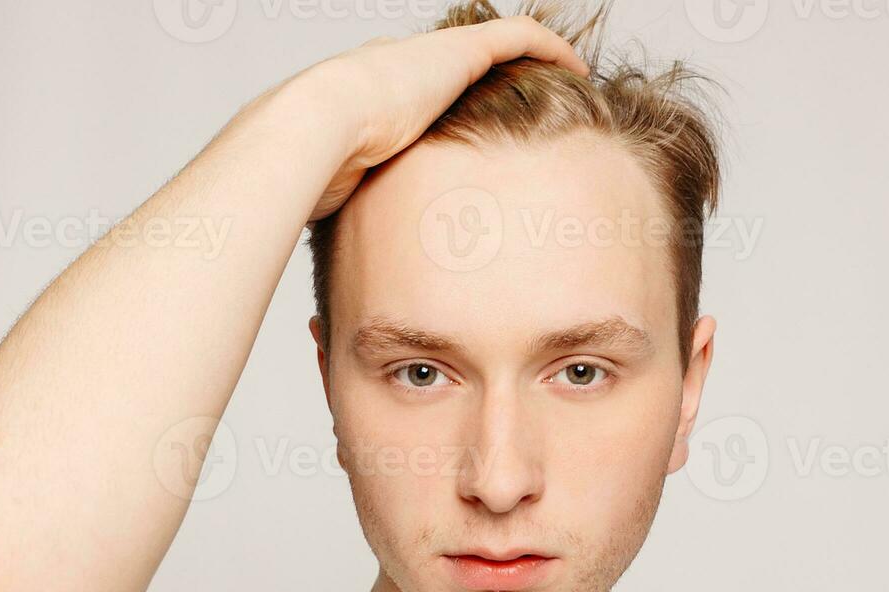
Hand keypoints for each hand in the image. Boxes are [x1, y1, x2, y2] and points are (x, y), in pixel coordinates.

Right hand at [283, 16, 591, 221]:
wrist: (313, 130)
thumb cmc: (313, 167)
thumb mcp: (333, 190)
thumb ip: (348, 211)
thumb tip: (347, 256)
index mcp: (368, 91)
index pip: (412, 88)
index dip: (444, 102)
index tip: (471, 128)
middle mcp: (401, 64)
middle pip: (455, 64)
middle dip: (489, 80)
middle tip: (523, 106)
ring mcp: (431, 55)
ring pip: (494, 46)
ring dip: (528, 60)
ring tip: (562, 82)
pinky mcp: (459, 52)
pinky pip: (519, 37)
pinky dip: (547, 47)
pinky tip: (575, 66)